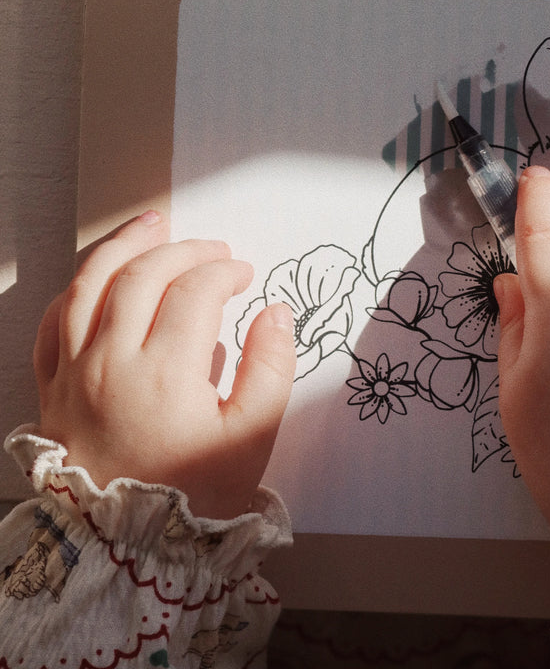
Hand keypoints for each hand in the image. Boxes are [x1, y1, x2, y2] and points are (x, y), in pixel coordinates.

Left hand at [34, 211, 295, 519]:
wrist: (123, 547)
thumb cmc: (193, 494)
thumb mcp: (252, 439)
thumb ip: (271, 369)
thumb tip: (276, 313)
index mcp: (165, 374)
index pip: (195, 292)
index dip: (224, 271)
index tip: (243, 274)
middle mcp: (111, 362)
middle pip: (144, 274)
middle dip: (185, 249)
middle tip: (214, 249)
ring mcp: (74, 370)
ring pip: (90, 282)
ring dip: (123, 244)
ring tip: (152, 222)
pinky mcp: (52, 385)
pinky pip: (54, 319)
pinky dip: (77, 287)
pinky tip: (99, 276)